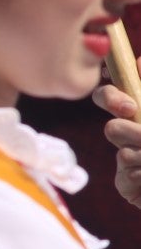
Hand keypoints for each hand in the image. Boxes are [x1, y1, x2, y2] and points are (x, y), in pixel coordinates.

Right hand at [93, 82, 140, 207]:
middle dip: (134, 135)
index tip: (130, 108)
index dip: (110, 99)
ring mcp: (130, 162)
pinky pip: (125, 179)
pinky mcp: (128, 186)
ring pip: (123, 154)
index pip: (111, 98)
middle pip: (111, 129)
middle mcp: (134, 135)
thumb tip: (140, 62)